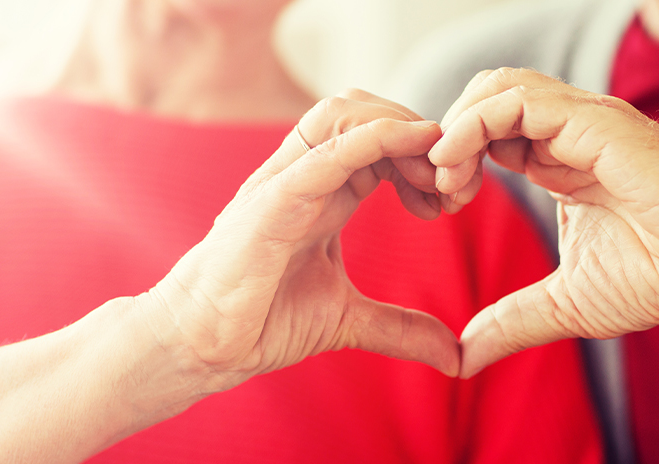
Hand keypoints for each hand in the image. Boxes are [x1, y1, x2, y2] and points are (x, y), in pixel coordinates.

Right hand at [143, 90, 458, 393]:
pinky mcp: (271, 201)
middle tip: (454, 184)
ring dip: (402, 128)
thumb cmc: (260, 320)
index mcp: (325, 191)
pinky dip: (374, 137)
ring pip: (344, 112)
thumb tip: (455, 356)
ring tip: (434, 175)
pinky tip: (411, 145)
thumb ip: (401, 328)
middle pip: (367, 109)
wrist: (203, 345)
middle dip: (420, 134)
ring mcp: (286, 181)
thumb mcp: (348, 320)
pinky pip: (325, 151)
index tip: (455, 197)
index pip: (381, 138)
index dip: (425, 155)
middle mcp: (306, 174)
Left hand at [430, 69, 658, 376]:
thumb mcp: (567, 304)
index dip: (454, 160)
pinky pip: (518, 101)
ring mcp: (582, 122)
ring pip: (497, 87)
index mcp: (558, 160)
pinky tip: (459, 167)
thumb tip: (463, 358)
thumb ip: (513, 322)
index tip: (440, 205)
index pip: (488, 132)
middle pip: (484, 97)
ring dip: (456, 127)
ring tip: (445, 177)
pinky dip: (474, 124)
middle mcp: (567, 132)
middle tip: (438, 190)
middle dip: (447, 137)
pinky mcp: (596, 124)